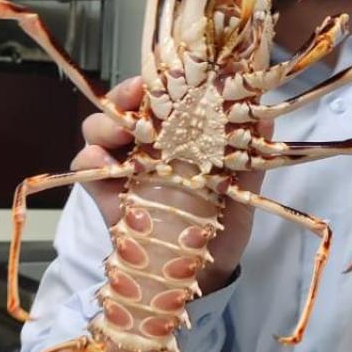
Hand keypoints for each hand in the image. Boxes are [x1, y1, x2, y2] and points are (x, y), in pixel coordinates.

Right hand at [73, 76, 268, 293]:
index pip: (161, 97)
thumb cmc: (222, 223)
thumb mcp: (241, 188)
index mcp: (178, 133)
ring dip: (105, 125)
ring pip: (98, 131)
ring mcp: (122, 168)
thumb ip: (250, 157)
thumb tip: (265, 120)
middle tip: (137, 98)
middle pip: (124, 108)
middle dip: (125, 97)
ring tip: (119, 133)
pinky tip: (103, 164)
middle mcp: (146, 145)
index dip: (159, 83)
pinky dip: (89, 162)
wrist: (206, 272)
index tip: (167, 79)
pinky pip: (86, 170)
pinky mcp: (106, 194)